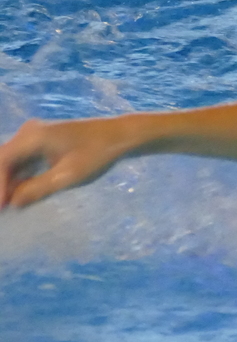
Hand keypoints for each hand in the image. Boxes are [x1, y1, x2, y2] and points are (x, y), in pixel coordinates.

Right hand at [0, 118, 131, 208]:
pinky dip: (22, 176)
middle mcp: (29, 132)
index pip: (3, 161)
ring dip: (10, 182)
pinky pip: (25, 159)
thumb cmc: (97, 154)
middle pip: (4, 160)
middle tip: (3, 209)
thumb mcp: (68, 175)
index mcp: (33, 137)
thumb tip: (13, 203)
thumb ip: (38, 189)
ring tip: (9, 205)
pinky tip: (22, 194)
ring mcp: (35, 135)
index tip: (2, 207)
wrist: (120, 135)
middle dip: (2, 185)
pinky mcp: (43, 141)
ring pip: (13, 161)